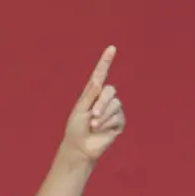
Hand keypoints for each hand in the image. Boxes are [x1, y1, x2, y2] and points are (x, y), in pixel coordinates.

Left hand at [60, 45, 124, 163]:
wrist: (80, 147)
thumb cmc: (76, 128)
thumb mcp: (80, 109)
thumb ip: (90, 94)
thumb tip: (98, 78)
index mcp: (92, 93)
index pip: (100, 75)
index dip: (106, 62)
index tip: (111, 48)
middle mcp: (104, 99)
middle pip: (110, 91)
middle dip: (102, 103)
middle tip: (93, 115)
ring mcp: (112, 110)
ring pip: (115, 104)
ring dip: (103, 116)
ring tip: (94, 125)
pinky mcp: (118, 121)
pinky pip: (118, 117)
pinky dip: (108, 123)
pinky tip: (101, 130)